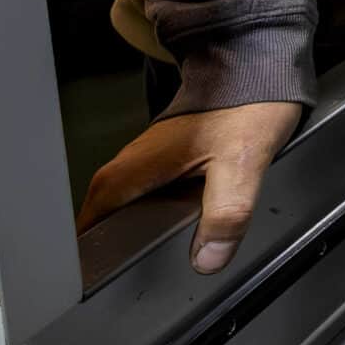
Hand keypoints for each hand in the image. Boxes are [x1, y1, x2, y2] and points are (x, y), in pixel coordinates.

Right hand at [77, 100, 302, 272]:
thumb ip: (225, 212)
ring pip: (124, 201)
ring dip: (124, 228)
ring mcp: (149, 156)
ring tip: (128, 263)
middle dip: (100, 244)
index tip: (84, 280)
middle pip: (102, 213)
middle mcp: (133, 161)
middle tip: (103, 280)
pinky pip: (146, 190)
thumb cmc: (248, 104)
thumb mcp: (242, 163)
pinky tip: (167, 227)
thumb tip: (207, 258)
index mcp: (136, 167)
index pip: (91, 218)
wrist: (260, 64)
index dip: (87, 251)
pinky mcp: (169, 154)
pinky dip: (149, 211)